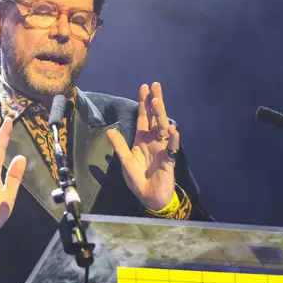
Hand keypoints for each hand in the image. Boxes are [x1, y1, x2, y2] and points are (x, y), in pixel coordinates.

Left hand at [106, 82, 178, 209]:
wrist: (149, 197)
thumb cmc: (137, 180)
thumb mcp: (125, 161)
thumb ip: (119, 145)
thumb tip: (109, 130)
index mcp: (142, 140)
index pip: (143, 117)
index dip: (143, 103)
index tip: (144, 87)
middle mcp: (153, 140)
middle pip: (155, 117)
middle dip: (154, 101)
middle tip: (155, 85)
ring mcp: (162, 148)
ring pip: (163, 127)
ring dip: (161, 114)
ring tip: (157, 101)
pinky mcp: (169, 158)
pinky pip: (172, 146)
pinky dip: (172, 137)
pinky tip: (171, 128)